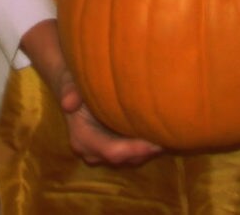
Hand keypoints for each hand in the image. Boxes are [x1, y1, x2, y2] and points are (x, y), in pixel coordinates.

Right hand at [20, 19, 162, 165]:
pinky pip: (132, 152)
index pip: (112, 151)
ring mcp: (103, 152)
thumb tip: (68, 103)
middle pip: (125, 158)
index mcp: (82, 138)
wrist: (72, 86)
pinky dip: (146, 144)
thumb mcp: (69, 81)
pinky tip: (161, 131)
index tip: (155, 142)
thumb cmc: (74, 81)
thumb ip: (69, 90)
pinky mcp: (113, 147)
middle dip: (147, 150)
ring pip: (131, 158)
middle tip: (171, 136)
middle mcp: (92, 151)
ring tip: (170, 134)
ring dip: (149, 148)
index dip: (135, 149)